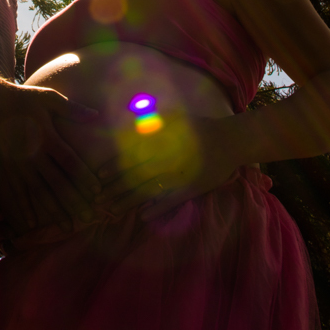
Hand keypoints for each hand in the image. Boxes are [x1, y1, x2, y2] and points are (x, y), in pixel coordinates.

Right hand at [0, 81, 99, 235]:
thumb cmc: (23, 99)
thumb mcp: (48, 98)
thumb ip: (71, 108)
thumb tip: (95, 114)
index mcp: (47, 137)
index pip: (70, 162)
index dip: (84, 177)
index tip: (97, 192)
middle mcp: (33, 155)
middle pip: (57, 183)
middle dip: (74, 202)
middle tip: (89, 219)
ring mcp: (18, 165)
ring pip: (39, 193)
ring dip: (54, 211)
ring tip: (67, 228)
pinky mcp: (5, 169)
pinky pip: (16, 193)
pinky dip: (23, 209)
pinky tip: (32, 224)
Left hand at [96, 113, 240, 219]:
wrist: (230, 139)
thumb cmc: (200, 127)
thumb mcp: (174, 116)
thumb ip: (154, 117)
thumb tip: (134, 113)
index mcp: (162, 139)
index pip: (132, 154)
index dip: (115, 165)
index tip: (100, 175)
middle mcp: (167, 156)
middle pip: (136, 173)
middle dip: (116, 186)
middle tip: (99, 198)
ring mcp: (179, 173)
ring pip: (150, 188)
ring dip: (130, 200)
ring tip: (113, 210)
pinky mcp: (191, 187)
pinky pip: (171, 199)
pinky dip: (157, 208)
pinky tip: (143, 216)